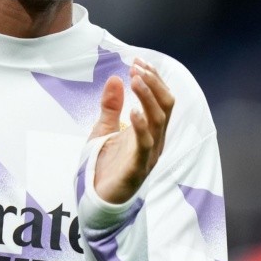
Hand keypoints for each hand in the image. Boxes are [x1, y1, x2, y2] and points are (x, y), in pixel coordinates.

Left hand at [89, 59, 173, 204]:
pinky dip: (141, 126)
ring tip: (135, 80)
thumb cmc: (103, 165)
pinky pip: (145, 145)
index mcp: (150, 130)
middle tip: (137, 68)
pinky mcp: (137, 168)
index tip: (137, 62)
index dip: (153, 79)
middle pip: (166, 106)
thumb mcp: (104, 129)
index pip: (161, 99)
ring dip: (148, 97)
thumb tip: (116, 78)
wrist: (95, 198)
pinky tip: (133, 112)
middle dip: (154, 84)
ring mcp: (149, 154)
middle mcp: (155, 140)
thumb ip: (111, 106)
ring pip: (159, 121)